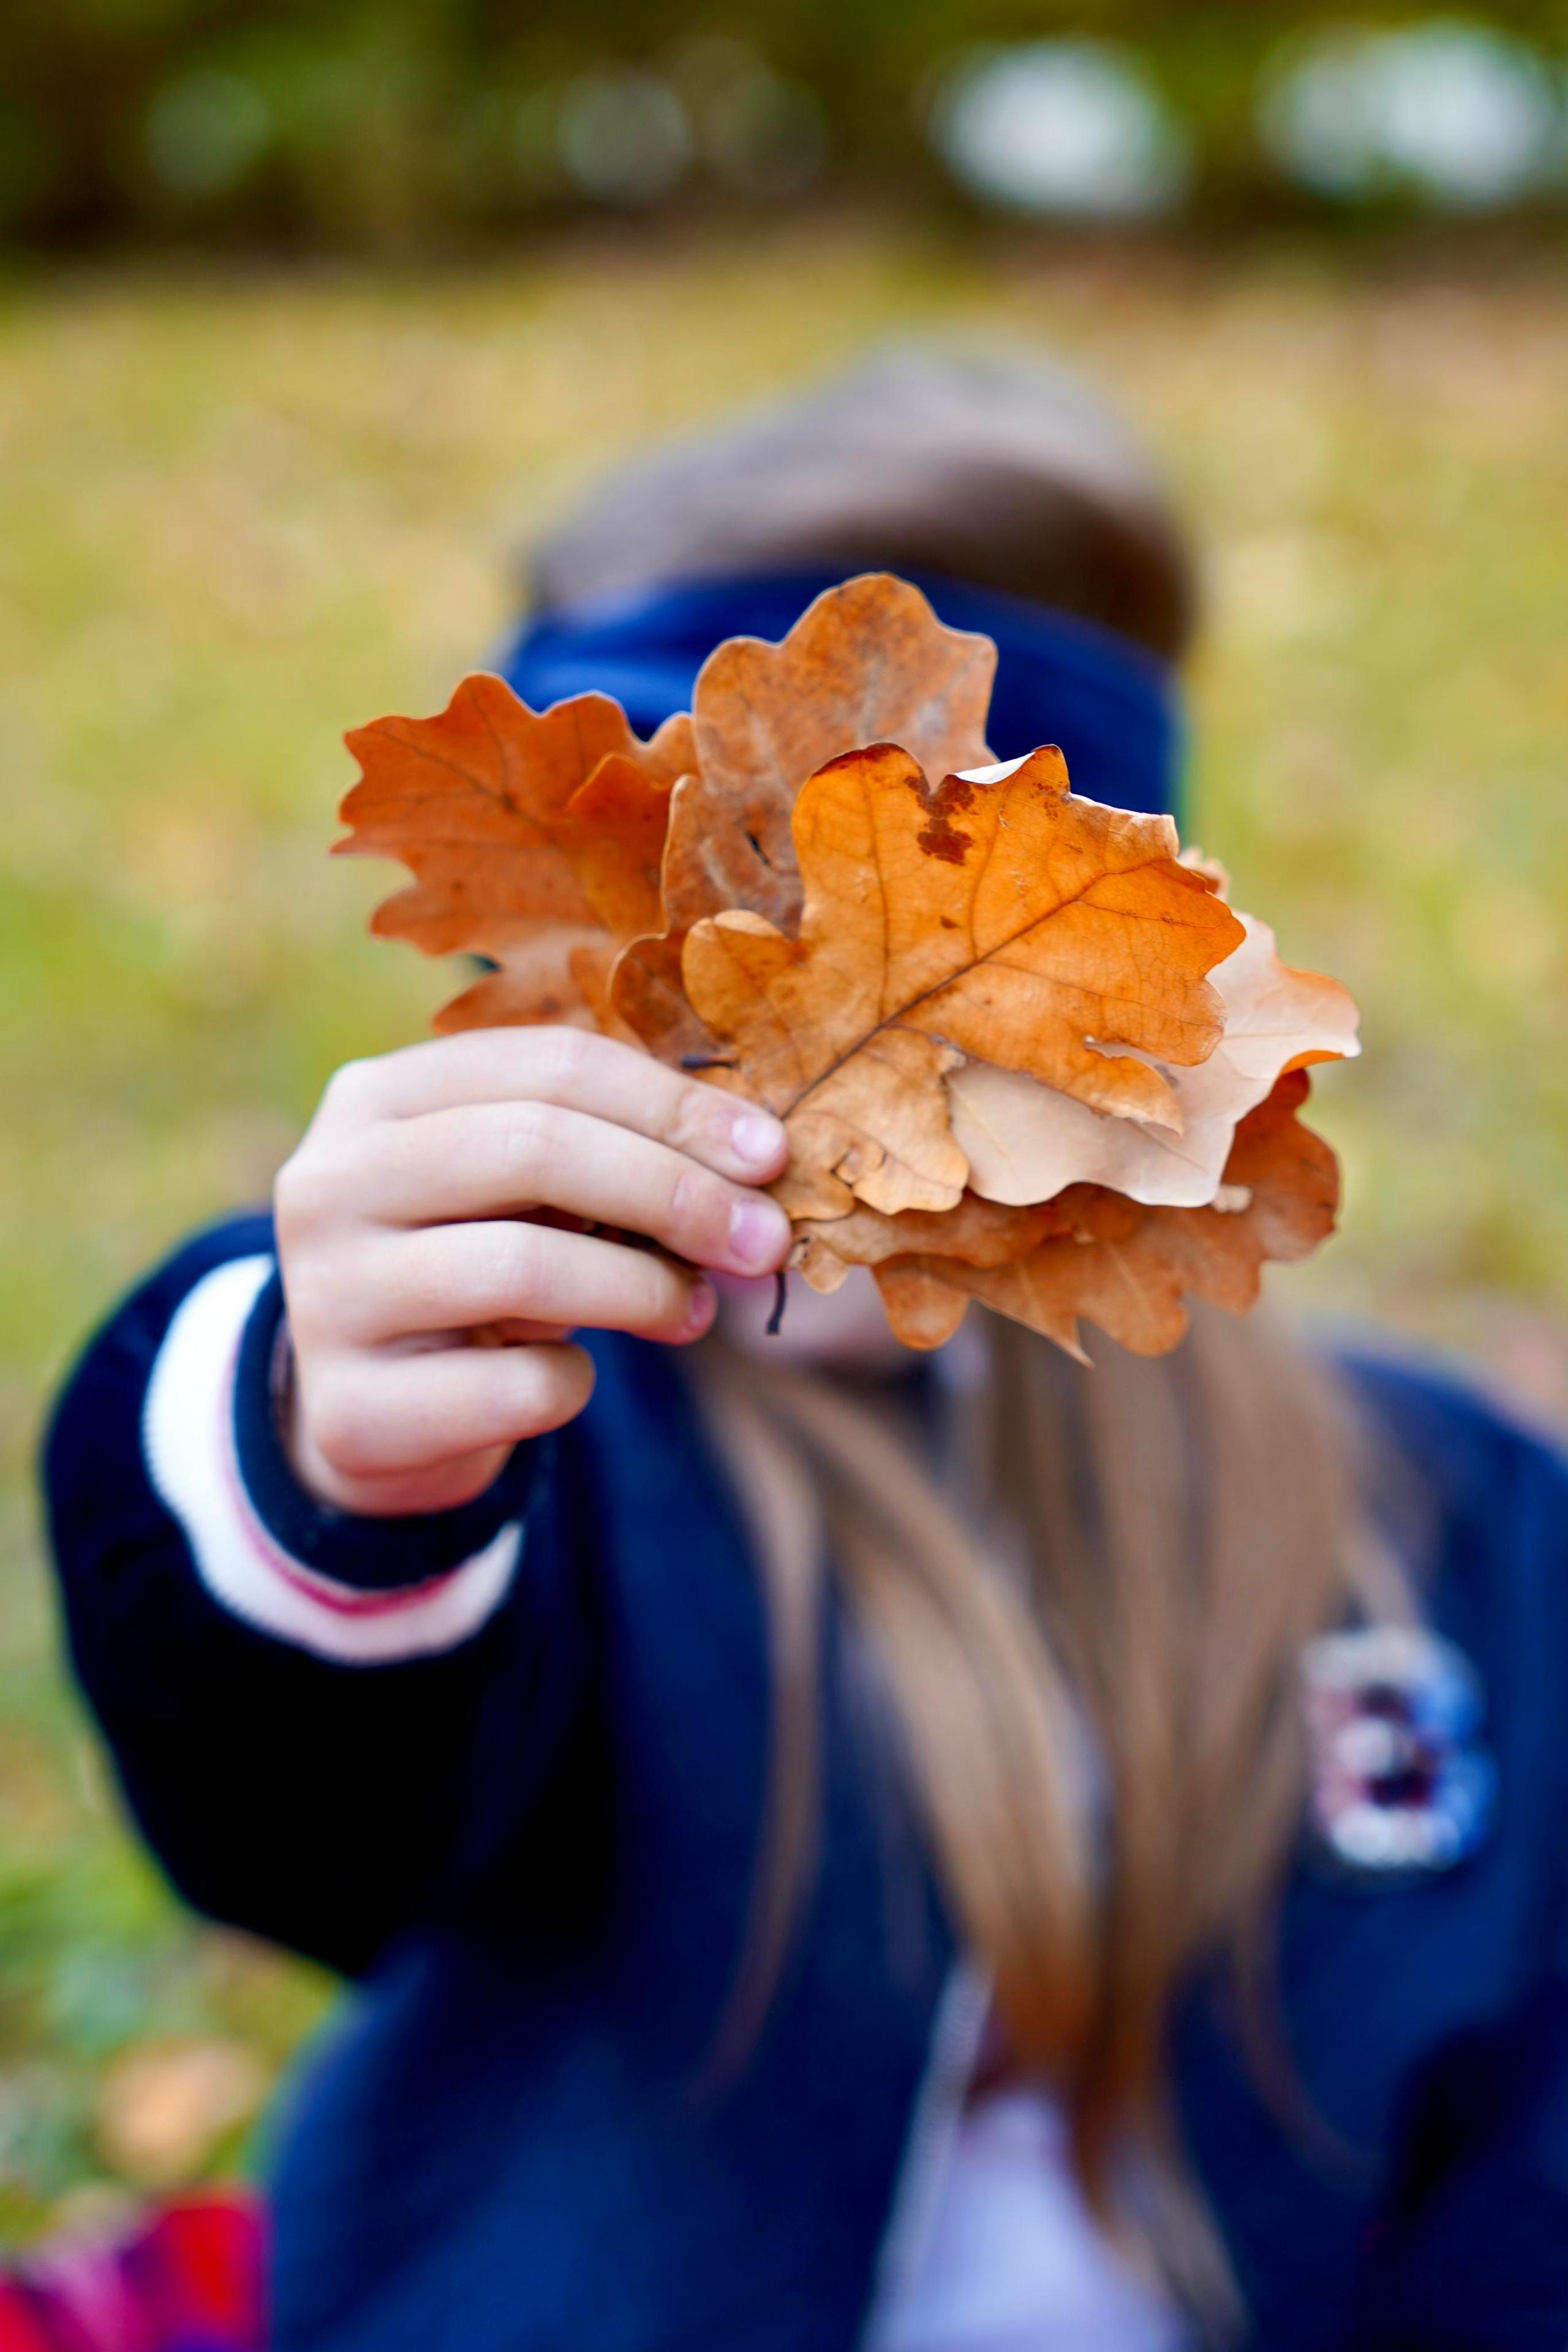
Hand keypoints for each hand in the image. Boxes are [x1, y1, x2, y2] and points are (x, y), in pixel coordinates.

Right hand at [273, 1028, 790, 1517]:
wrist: (375, 1415)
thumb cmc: (476, 1264)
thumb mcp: (525, 1194)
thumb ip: (615, 1155)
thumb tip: (759, 1164)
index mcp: (377, 1097)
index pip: (550, 1065)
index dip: (673, 1105)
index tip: (769, 1154)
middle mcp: (328, 1182)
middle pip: (532, 1149)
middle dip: (674, 1192)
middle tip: (764, 1239)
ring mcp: (326, 1297)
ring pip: (521, 1266)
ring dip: (643, 1289)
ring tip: (693, 1311)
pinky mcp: (351, 1411)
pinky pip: (510, 1387)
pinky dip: (575, 1384)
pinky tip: (575, 1379)